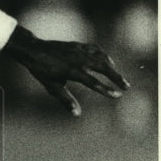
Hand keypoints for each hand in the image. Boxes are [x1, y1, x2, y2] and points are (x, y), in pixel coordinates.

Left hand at [5, 26, 129, 117]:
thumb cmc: (43, 71)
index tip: (117, 95)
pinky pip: (96, 50)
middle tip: (126, 87)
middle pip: (103, 67)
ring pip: (102, 57)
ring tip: (118, 78)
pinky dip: (104, 56)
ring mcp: (80, 51)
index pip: (93, 82)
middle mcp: (78, 59)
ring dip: (112, 68)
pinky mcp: (79, 45)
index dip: (106, 89)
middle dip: (116, 77)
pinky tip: (108, 63)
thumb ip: (66, 100)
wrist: (35, 50)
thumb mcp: (53, 87)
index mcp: (72, 71)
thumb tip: (77, 114)